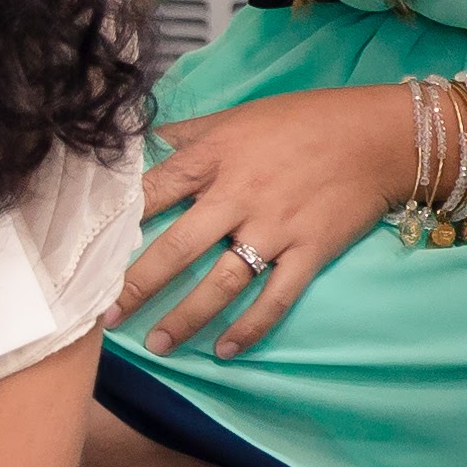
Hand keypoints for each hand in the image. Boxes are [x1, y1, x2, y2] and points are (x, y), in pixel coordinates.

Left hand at [112, 85, 420, 359]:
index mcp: (215, 158)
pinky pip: (275, 298)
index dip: (116, 226)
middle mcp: (238, 197)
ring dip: (186, 317)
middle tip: (105, 318)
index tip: (87, 255)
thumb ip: (192, 134)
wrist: (379, 136)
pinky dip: (251, 327)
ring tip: (158, 344)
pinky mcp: (309, 252)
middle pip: (176, 248)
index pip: (152, 193)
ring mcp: (275, 229)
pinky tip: (225, 351)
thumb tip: (146, 144)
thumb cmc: (306, 120)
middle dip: (137, 286)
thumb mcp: (241, 115)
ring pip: (221, 282)